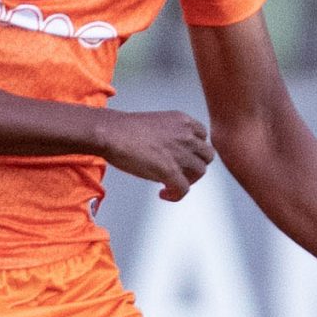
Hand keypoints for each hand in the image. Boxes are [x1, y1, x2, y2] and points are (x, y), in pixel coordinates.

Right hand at [97, 108, 214, 200]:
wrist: (111, 133)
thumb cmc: (123, 129)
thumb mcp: (156, 122)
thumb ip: (169, 134)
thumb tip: (166, 151)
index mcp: (183, 121)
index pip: (203, 137)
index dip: (195, 150)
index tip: (186, 157)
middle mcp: (186, 136)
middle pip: (206, 156)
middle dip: (195, 166)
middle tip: (181, 173)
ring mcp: (180, 154)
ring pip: (199, 172)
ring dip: (188, 180)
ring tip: (172, 184)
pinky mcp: (170, 171)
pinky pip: (183, 189)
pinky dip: (176, 195)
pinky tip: (164, 194)